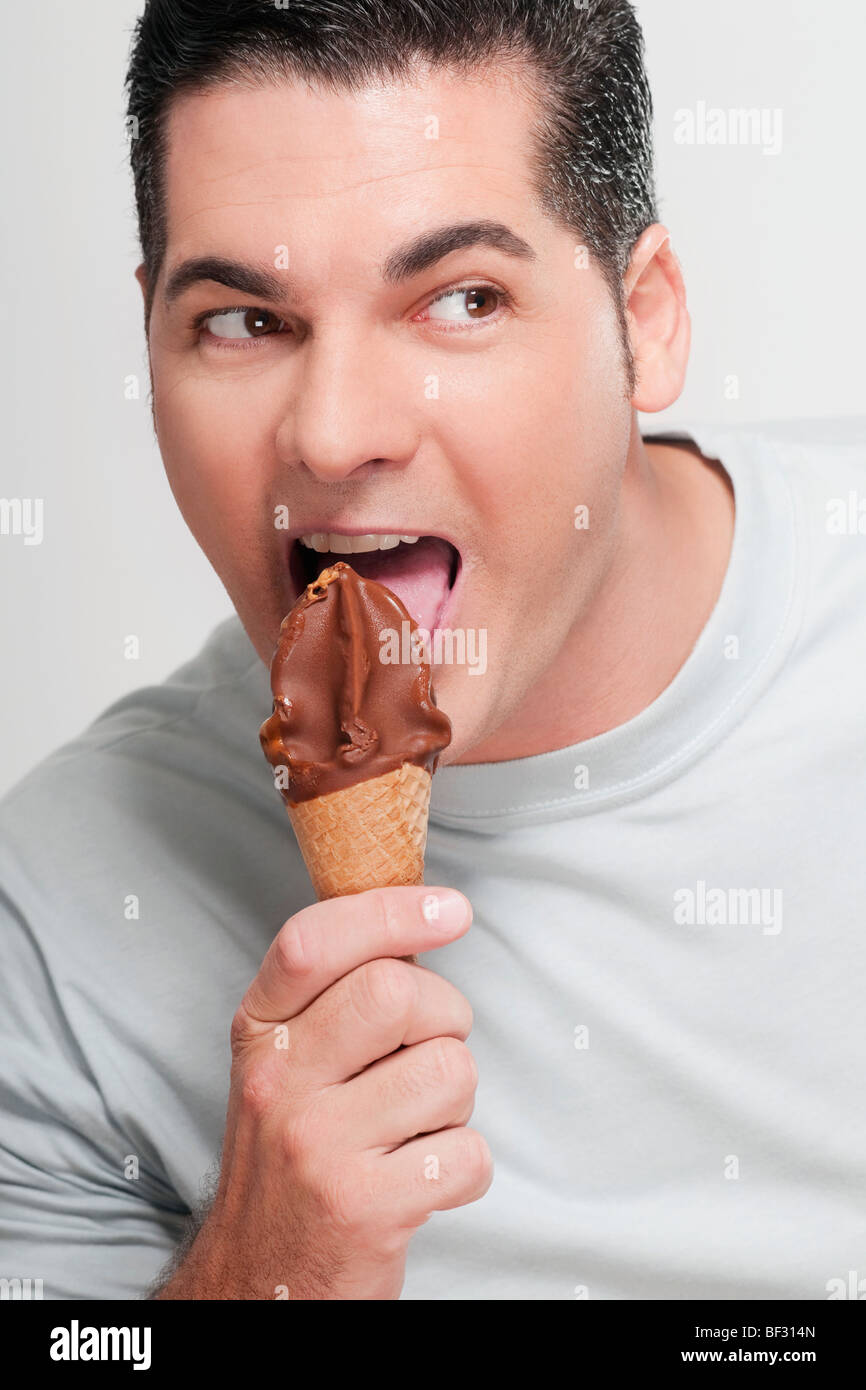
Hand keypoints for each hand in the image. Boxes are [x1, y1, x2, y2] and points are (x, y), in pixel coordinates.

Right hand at [153, 886, 490, 1299]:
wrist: (259, 1282)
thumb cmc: (295, 1157)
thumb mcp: (288, 1065)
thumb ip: (338, 996)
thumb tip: (427, 920)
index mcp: (260, 1033)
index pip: (315, 942)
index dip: (391, 911)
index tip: (451, 910)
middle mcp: (277, 1081)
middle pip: (397, 992)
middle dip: (444, 1016)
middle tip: (428, 1051)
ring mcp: (316, 1145)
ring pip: (449, 1070)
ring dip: (456, 1100)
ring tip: (416, 1127)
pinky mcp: (363, 1207)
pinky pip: (467, 1153)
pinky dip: (463, 1168)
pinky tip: (421, 1178)